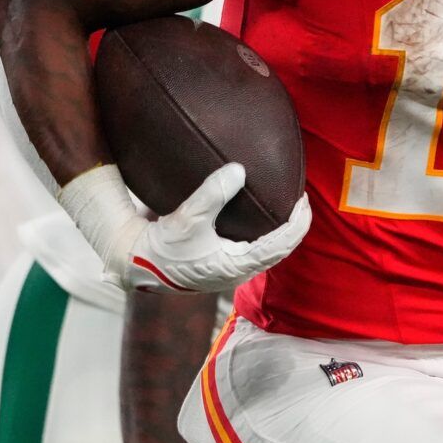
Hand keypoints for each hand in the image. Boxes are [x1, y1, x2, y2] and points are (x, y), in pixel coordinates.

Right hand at [64, 162, 310, 293]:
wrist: (137, 264)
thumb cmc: (163, 245)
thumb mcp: (188, 217)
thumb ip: (213, 193)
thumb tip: (238, 169)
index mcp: (238, 265)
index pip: (282, 244)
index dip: (298, 223)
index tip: (304, 200)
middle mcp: (239, 273)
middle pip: (281, 250)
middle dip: (295, 226)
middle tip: (302, 200)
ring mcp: (231, 273)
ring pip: (269, 253)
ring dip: (282, 233)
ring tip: (287, 208)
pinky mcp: (222, 269)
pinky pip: (256, 253)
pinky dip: (267, 237)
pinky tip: (262, 221)